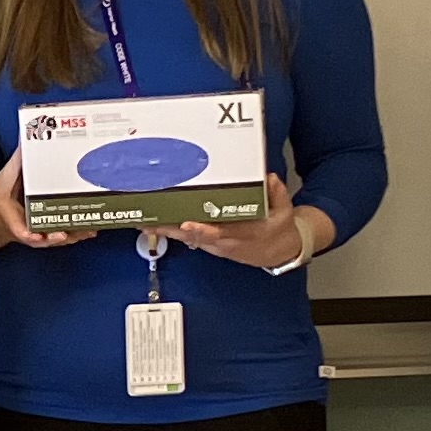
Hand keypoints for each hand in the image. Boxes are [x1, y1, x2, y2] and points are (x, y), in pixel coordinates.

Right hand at [0, 149, 96, 249]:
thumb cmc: (2, 194)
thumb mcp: (6, 176)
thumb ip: (18, 160)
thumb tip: (27, 136)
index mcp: (11, 216)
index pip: (18, 229)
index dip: (28, 234)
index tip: (36, 237)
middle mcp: (25, 228)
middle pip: (42, 238)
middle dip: (56, 237)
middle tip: (65, 235)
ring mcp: (37, 232)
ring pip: (54, 239)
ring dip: (71, 237)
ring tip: (87, 230)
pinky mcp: (46, 232)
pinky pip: (61, 235)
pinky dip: (75, 234)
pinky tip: (90, 229)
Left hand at [151, 177, 327, 269]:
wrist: (278, 252)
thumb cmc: (277, 231)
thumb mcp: (284, 212)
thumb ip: (277, 194)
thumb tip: (270, 178)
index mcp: (242, 235)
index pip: (220, 233)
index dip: (202, 230)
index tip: (187, 224)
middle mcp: (224, 242)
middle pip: (194, 237)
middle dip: (170, 230)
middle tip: (150, 222)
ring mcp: (215, 245)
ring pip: (187, 238)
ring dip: (166, 231)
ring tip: (145, 222)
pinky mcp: (210, 244)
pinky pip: (189, 238)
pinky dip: (172, 232)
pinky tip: (157, 224)